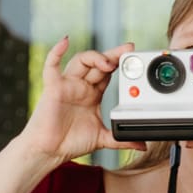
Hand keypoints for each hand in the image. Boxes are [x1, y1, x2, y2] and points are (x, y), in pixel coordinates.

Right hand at [18, 36, 128, 162]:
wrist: (50, 151)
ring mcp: (67, 85)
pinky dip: (56, 52)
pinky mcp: (53, 88)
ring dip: (95, 57)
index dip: (120, 64)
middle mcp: (80, 86)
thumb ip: (121, 139)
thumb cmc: (70, 142)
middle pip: (98, 63)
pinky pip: (51, 66)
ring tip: (109, 62)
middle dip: (113, 55)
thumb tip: (142, 146)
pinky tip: (65, 41)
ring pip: (81, 61)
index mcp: (92, 94)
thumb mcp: (102, 139)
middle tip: (129, 50)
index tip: (135, 59)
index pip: (108, 73)